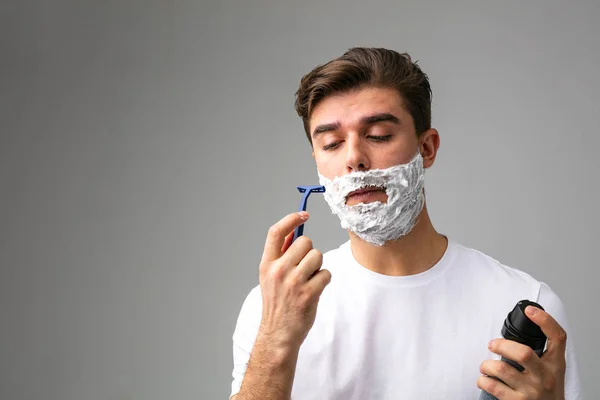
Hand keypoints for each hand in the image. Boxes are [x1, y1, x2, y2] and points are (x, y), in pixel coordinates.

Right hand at [257, 211, 331, 349]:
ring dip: (318, 266)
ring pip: (318, 256)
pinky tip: (314, 290)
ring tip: (309, 280)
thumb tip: (294, 231)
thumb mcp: (270, 276)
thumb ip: (280, 255)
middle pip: (305, 242)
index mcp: (267, 264)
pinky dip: (324, 280)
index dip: (291, 218)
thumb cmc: (277, 303)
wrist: (278, 333)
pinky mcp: (308, 294)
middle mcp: (279, 270)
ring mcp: (294, 282)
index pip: (276, 232)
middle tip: (305, 268)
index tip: (304, 214)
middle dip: (310, 252)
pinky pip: (326, 273)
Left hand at [477, 306, 566, 398]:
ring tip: (485, 366)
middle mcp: (545, 377)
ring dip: (487, 365)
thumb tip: (515, 335)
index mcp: (555, 365)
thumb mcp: (552, 371)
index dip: (545, 320)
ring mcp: (532, 391)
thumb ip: (540, 354)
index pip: (557, 337)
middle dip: (501, 345)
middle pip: (523, 353)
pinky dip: (482, 381)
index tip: (530, 311)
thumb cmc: (547, 393)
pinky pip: (493, 386)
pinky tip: (484, 380)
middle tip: (492, 344)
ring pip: (502, 370)